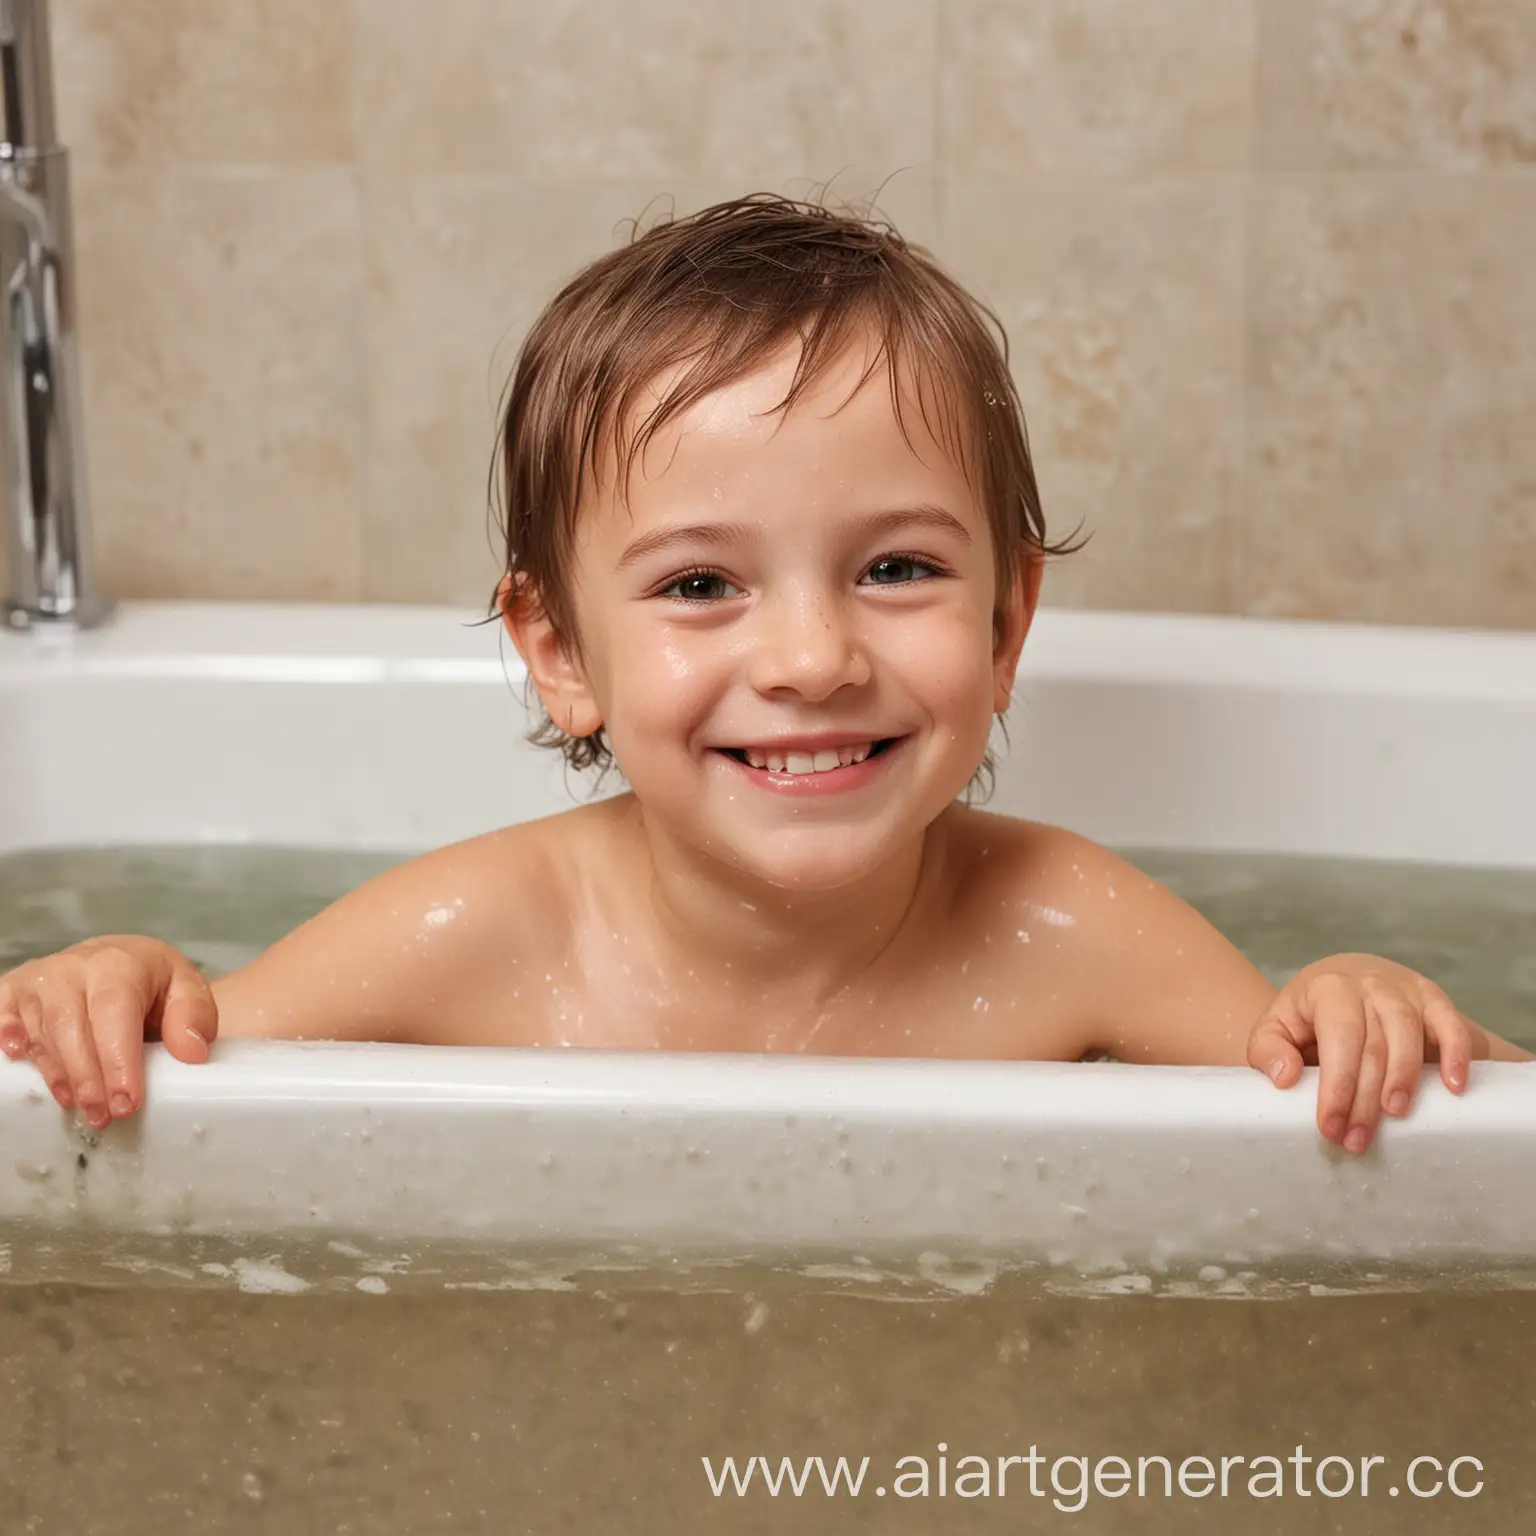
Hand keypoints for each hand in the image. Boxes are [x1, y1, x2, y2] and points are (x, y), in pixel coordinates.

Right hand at [0, 936, 216, 1127]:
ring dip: (58, 1075)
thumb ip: (194, 1016)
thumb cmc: (153, 981)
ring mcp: (39, 980)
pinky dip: (8, 1039)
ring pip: (40, 1032)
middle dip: (88, 1079)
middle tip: (105, 1116)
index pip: (114, 1013)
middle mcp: (73, 968)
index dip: (118, 1061)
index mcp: (118, 964)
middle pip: (70, 1027)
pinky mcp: (12, 992)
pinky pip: (1, 1017)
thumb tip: (191, 1052)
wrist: (116, 958)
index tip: (128, 1102)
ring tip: (80, 1106)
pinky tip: (19, 1058)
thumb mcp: (186, 988)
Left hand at [1247, 953, 1477, 1154]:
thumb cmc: (1309, 1012)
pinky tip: (1453, 1087)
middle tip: (1357, 1140)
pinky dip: (1455, 1054)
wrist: (1345, 975)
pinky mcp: (1432, 998)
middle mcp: (1368, 985)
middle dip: (1365, 1099)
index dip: (1336, 1087)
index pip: (1337, 1039)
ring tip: (1396, 1115)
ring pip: (1409, 1034)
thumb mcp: (1276, 1024)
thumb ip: (1268, 1049)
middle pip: (1372, 1045)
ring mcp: (1404, 989)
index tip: (1330, 1128)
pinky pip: (1450, 1023)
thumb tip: (1285, 1078)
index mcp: (1327, 989)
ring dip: (1404, 1079)